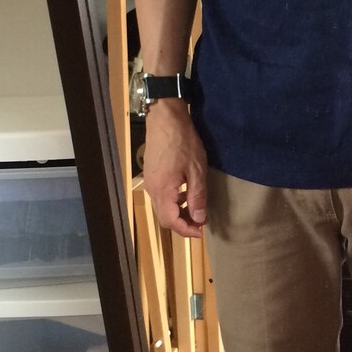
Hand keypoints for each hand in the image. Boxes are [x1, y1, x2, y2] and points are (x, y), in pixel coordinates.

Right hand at [141, 100, 207, 238]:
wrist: (165, 119)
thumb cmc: (183, 142)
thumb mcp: (196, 170)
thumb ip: (197, 196)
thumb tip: (198, 219)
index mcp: (163, 191)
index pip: (172, 222)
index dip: (187, 231)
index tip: (201, 232)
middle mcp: (152, 190)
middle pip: (164, 218)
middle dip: (182, 224)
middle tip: (200, 223)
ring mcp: (149, 182)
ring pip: (161, 208)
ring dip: (177, 213)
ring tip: (196, 209)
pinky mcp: (151, 175)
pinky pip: (160, 197)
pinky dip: (173, 202)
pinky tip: (185, 194)